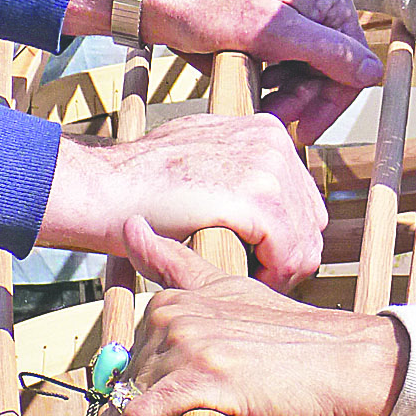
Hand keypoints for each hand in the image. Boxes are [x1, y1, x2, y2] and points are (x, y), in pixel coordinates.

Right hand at [39, 115, 326, 288]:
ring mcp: (266, 167)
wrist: (104, 187)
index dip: (289, 236)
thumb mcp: (201, 155)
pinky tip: (247, 281)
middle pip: (311, 220)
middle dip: (290, 256)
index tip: (264, 260)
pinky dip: (273, 274)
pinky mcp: (255, 198)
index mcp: (265, 131)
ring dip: (282, 270)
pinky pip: (288, 251)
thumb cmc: (141, 182)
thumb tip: (262, 193)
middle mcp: (273, 143)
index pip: (304, 197)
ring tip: (251, 283)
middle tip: (260, 279)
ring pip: (304, 239)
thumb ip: (238, 167)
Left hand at [102, 231, 407, 415]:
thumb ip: (178, 265)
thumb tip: (132, 225)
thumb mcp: (234, 293)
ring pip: (126, 413)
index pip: (124, 365)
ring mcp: (187, 345)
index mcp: (175, 300)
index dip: (136, 400)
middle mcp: (173, 316)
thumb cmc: (300, 344)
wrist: (353, 364)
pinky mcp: (202, 381)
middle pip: (124, 394)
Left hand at [142, 0, 380, 141]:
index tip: (308, 129)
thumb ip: (327, 51)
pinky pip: (291, 73)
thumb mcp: (274, 32)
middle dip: (306, 102)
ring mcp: (299, 23)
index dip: (333, 100)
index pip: (353, 62)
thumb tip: (372, 73)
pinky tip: (260, 91)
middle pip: (332, 73)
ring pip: (311, 78)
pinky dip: (278, 89)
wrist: (166, 3)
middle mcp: (320, 8)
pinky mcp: (278, 37)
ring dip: (290, 100)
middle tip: (279, 123)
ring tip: (265, 110)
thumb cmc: (211, 7)